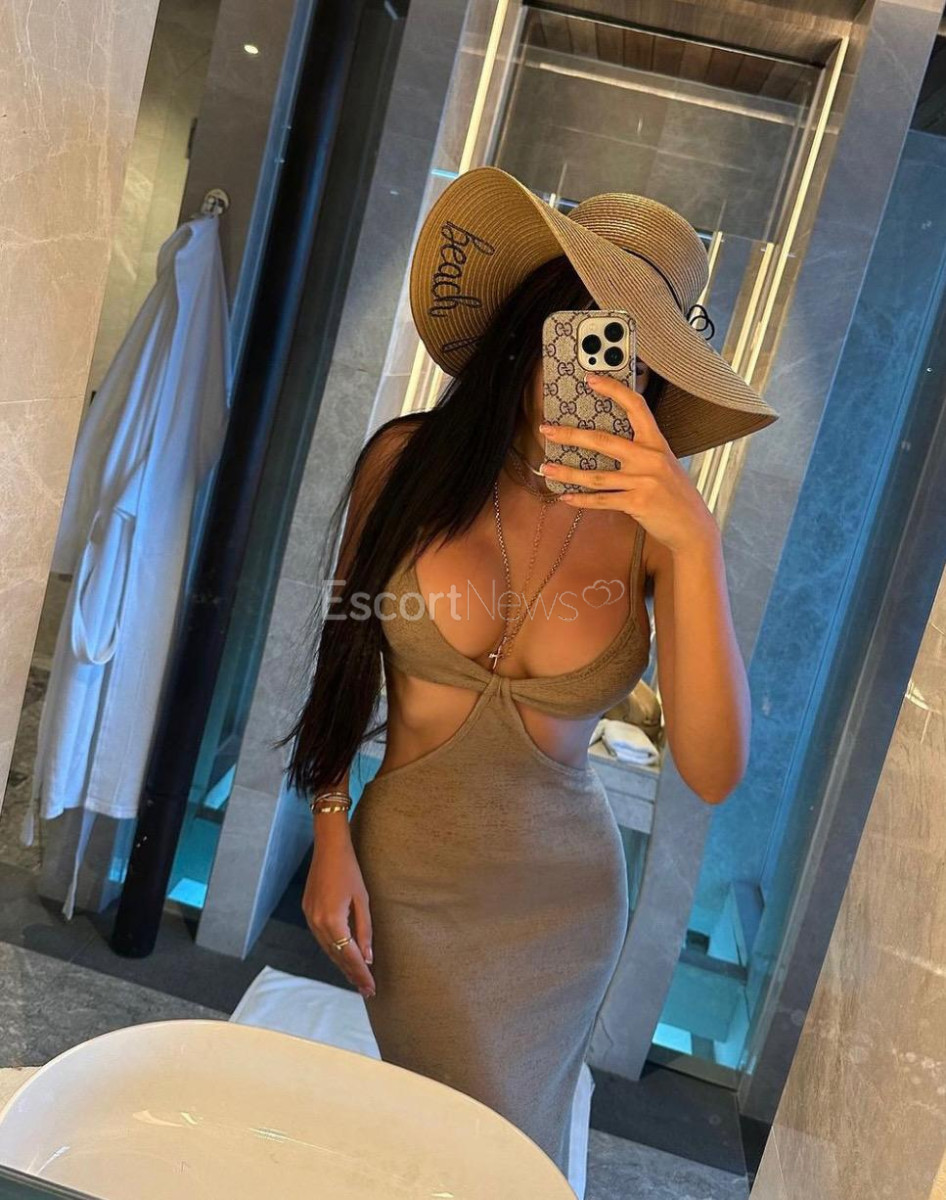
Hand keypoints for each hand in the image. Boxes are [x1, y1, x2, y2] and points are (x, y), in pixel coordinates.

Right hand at [302, 830, 375, 998]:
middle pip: (336, 957)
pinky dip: (333, 950)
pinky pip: (321, 939)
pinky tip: (342, 956)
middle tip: (366, 990)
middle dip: (352, 974)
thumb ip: (365, 931)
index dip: (361, 974)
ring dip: (342, 965)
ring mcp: (310, 918)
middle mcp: (317, 924)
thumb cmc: (350, 871)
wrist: (328, 849)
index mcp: (333, 921)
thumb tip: (368, 958)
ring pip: (327, 950)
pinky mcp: (307, 912)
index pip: (350, 956)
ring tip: (356, 978)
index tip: (370, 989)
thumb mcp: (363, 900)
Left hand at [539, 372, 717, 555]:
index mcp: (656, 443)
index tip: (591, 380)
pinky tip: (566, 497)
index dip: (613, 390)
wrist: (693, 526)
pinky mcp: (636, 503)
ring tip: (547, 468)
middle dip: (570, 435)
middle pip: (602, 441)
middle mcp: (649, 458)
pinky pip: (601, 500)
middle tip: (547, 430)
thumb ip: (642, 452)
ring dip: (567, 472)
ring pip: (595, 475)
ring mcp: (642, 481)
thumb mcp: (665, 464)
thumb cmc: (676, 495)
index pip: (635, 407)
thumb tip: (608, 444)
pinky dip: (581, 500)